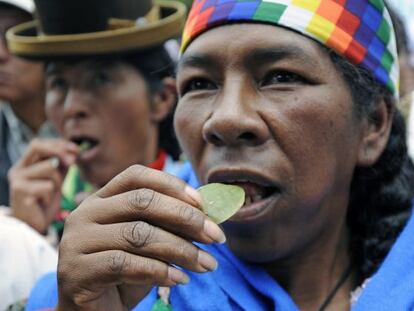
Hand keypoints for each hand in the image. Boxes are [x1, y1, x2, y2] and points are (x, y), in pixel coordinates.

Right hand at [8, 139, 78, 233]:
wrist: (34, 226)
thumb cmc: (45, 201)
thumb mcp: (56, 179)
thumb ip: (62, 164)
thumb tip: (75, 151)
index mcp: (24, 164)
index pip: (38, 144)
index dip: (58, 144)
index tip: (76, 149)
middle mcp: (17, 170)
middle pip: (39, 148)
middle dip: (60, 152)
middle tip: (73, 162)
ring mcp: (17, 181)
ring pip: (49, 168)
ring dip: (58, 181)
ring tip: (50, 194)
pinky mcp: (20, 193)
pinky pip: (48, 186)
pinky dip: (51, 195)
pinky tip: (43, 203)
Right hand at [57, 165, 225, 310]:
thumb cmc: (125, 273)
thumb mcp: (150, 243)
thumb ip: (168, 225)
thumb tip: (208, 213)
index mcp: (102, 199)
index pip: (137, 176)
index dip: (172, 185)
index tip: (203, 203)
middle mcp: (85, 213)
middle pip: (142, 201)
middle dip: (186, 218)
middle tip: (216, 236)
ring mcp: (76, 241)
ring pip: (138, 234)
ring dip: (181, 250)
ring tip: (207, 264)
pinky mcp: (76, 271)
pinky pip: (125, 264)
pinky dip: (159, 271)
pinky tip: (181, 279)